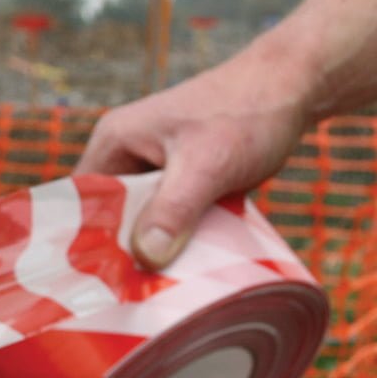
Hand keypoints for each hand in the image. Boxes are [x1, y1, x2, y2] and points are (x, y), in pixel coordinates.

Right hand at [77, 51, 307, 268]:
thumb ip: (173, 209)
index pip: (79, 201)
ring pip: (138, 222)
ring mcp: (152, 168)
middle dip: (118, 251)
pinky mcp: (179, 181)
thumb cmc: (248, 112)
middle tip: (127, 293)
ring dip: (149, 249)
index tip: (95, 281)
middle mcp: (125, 154)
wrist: (297, 85)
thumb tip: (144, 257)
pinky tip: (181, 267)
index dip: (84, 240)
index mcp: (113, 141)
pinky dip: (173, 241)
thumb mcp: (207, 164)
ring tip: (153, 286)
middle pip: (107, 216)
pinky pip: (165, 220)